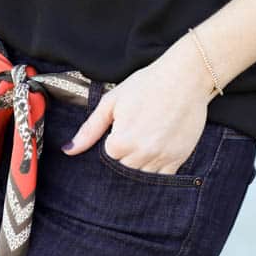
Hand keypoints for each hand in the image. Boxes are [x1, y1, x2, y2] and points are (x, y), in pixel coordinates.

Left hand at [61, 34, 214, 173]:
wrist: (185, 78)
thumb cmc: (146, 85)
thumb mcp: (112, 101)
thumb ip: (90, 129)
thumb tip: (69, 150)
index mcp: (121, 142)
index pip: (107, 158)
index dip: (111, 143)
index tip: (119, 129)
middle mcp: (142, 154)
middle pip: (123, 170)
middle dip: (124, 155)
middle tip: (134, 131)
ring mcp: (162, 158)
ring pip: (142, 177)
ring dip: (140, 163)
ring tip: (146, 137)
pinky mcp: (179, 158)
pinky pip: (163, 178)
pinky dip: (157, 168)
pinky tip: (157, 147)